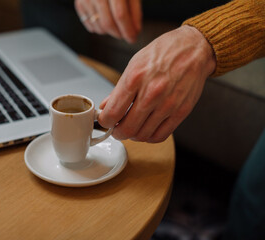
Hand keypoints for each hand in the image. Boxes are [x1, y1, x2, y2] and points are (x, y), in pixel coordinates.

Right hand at [74, 0, 141, 42]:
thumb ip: (135, 11)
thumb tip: (135, 31)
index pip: (120, 15)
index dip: (127, 30)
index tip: (133, 38)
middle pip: (108, 23)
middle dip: (119, 34)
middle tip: (126, 35)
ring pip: (99, 27)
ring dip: (110, 32)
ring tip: (117, 25)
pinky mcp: (79, 3)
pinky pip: (90, 26)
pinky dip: (100, 28)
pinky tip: (106, 21)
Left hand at [98, 25, 215, 142]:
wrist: (195, 48)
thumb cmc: (164, 53)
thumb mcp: (135, 63)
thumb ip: (119, 89)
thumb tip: (106, 107)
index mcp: (135, 78)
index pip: (112, 113)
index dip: (105, 122)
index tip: (105, 121)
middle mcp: (151, 93)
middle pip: (127, 129)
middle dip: (117, 133)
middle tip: (116, 129)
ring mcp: (168, 104)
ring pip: (143, 135)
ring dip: (133, 136)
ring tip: (132, 127)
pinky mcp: (181, 111)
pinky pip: (160, 135)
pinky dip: (149, 137)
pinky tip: (146, 129)